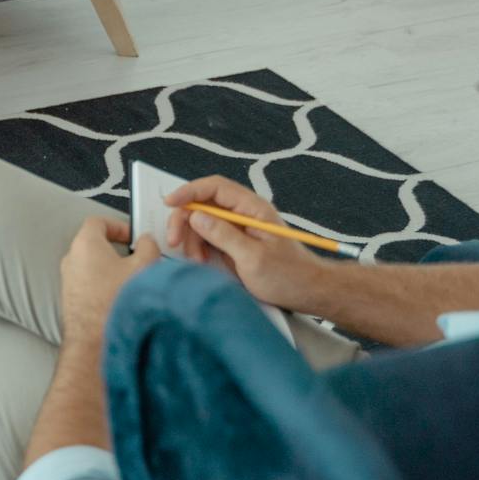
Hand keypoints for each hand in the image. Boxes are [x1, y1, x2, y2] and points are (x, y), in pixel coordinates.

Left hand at [59, 216, 160, 347]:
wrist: (96, 342)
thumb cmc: (114, 303)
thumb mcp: (144, 266)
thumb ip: (148, 246)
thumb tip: (147, 242)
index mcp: (85, 244)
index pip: (97, 221)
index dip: (117, 225)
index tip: (132, 236)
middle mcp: (71, 260)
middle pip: (96, 244)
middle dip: (118, 250)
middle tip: (137, 259)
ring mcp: (69, 281)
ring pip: (93, 266)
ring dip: (112, 270)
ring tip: (132, 282)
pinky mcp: (72, 301)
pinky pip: (90, 285)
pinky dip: (105, 287)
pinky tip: (122, 299)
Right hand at [164, 175, 322, 310]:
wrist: (308, 292)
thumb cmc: (288, 275)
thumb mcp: (253, 258)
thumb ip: (223, 235)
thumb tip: (195, 216)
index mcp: (252, 208)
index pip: (215, 187)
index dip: (189, 191)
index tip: (170, 203)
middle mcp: (243, 213)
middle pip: (203, 203)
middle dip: (185, 220)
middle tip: (174, 241)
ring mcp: (238, 227)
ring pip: (202, 221)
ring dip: (192, 238)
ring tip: (196, 260)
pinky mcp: (234, 242)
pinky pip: (208, 237)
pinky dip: (199, 247)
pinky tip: (202, 261)